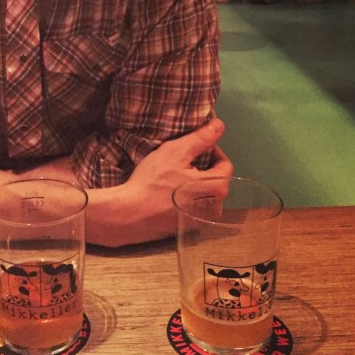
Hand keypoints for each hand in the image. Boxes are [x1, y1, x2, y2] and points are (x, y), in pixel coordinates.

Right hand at [90, 119, 231, 246]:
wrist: (130, 215)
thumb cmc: (153, 181)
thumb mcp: (175, 152)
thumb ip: (201, 138)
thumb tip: (220, 125)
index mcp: (218, 188)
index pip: (225, 163)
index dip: (210, 151)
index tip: (191, 147)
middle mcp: (216, 208)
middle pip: (216, 179)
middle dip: (202, 167)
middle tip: (179, 161)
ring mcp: (203, 221)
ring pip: (205, 193)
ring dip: (194, 182)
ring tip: (173, 176)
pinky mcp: (189, 228)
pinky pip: (195, 206)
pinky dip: (187, 197)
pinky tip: (169, 193)